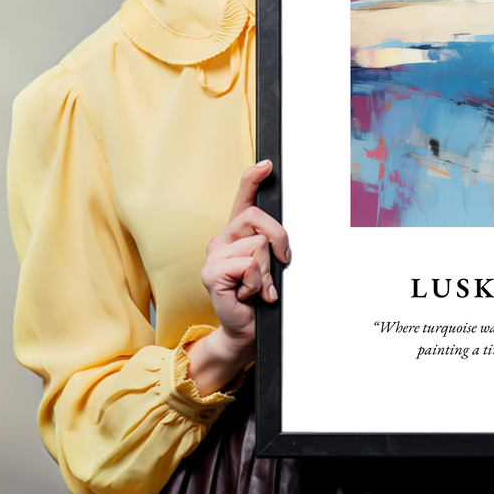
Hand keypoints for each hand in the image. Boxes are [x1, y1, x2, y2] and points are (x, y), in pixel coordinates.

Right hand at [186, 160, 290, 394]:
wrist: (246, 329)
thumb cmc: (260, 296)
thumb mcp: (271, 264)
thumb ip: (272, 245)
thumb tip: (282, 237)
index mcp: (237, 233)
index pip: (243, 198)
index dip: (253, 178)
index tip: (267, 164)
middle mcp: (222, 239)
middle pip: (258, 218)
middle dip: (279, 240)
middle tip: (279, 264)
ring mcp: (213, 255)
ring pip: (258, 245)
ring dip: (267, 271)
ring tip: (258, 287)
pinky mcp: (211, 273)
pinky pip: (248, 265)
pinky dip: (257, 283)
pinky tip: (248, 294)